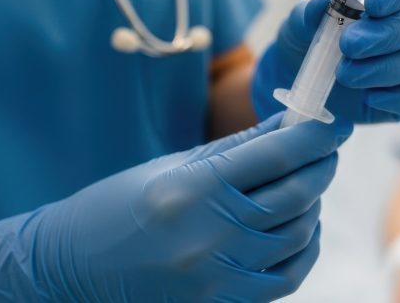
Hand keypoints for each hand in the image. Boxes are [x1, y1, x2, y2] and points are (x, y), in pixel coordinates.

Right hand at [0, 113, 351, 302]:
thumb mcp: (171, 166)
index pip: (277, 154)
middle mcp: (208, 235)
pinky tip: (298, 226)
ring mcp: (218, 276)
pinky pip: (286, 275)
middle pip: (296, 193)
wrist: (68, 273)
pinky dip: (302, 246)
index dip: (315, 134)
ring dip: (311, 203)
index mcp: (191, 189)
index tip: (331, 122)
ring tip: (305, 184)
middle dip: (320, 164)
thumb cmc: (115, 210)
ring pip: (298, 233)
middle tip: (326, 147)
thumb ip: (236, 148)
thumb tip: (290, 123)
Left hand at [253, 0, 399, 123]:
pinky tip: (369, 97)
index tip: (371, 4)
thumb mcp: (302, 21)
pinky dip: (399, 99)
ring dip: (386, 69)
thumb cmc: (312, 37)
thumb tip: (328, 2)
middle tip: (349, 46)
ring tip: (346, 74)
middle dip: (387, 35)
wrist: (304, 78)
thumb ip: (312, 9)